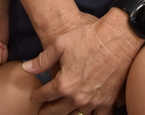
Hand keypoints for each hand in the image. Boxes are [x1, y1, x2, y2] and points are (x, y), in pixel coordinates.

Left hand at [23, 11, 140, 114]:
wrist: (117, 38)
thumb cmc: (88, 37)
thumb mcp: (60, 43)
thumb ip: (43, 59)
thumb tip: (27, 67)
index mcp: (64, 84)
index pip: (46, 95)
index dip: (38, 97)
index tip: (34, 98)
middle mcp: (78, 97)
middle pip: (59, 111)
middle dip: (49, 112)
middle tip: (43, 112)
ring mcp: (95, 101)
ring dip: (70, 114)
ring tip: (66, 112)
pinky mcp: (109, 100)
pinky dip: (94, 114)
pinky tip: (90, 111)